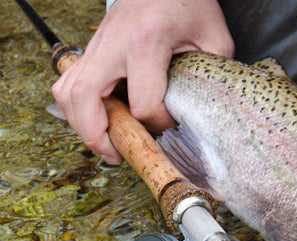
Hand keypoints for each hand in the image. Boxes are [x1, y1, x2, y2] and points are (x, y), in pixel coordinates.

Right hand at [51, 0, 233, 163]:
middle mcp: (112, 45)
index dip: (158, 124)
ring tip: (106, 143)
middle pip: (84, 99)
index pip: (142, 104)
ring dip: (80, 123)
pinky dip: (77, 106)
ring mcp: (97, 45)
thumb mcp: (213, 37)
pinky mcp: (92, 48)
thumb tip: (206, 108)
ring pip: (67, 90)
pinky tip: (100, 120)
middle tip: (116, 155)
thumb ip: (211, 74)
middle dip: (96, 135)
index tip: (172, 124)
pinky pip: (70, 80)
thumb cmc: (189, 3)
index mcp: (145, 44)